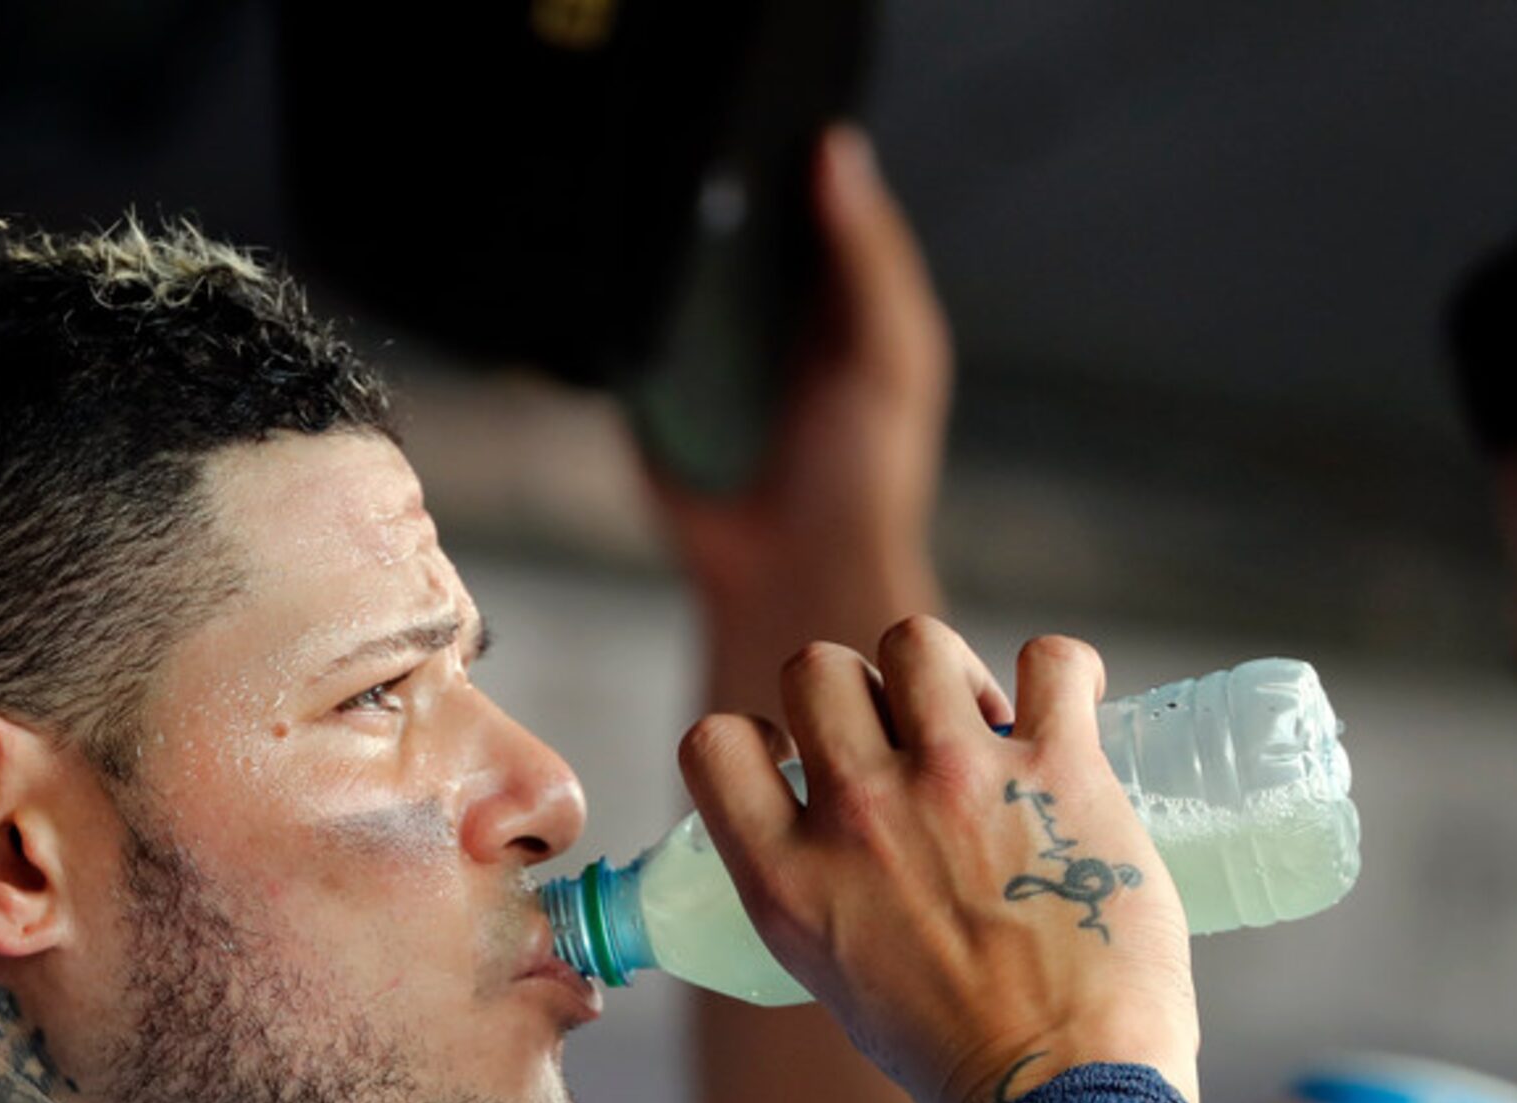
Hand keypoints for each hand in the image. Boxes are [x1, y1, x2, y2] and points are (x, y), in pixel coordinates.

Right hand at [651, 124, 952, 693]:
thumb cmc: (866, 472)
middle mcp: (772, 316)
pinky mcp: (657, 393)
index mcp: (839, 297)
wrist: (789, 571)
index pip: (813, 198)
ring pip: (677, 274)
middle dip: (720, 195)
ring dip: (666, 249)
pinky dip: (626, 311)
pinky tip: (626, 283)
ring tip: (662, 209)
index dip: (796, 154)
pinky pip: (632, 334)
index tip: (772, 117)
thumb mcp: (890, 351)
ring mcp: (709, 354)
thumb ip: (869, 256)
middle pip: (736, 225)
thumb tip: (835, 149)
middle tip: (704, 156)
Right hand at [679, 618, 1197, 1102]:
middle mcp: (859, 816)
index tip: (805, 758)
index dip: (761, 733)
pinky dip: (1062, 670)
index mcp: (789, 877)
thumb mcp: (837, 980)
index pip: (716, 743)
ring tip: (986, 721)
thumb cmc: (958, 1061)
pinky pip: (1051, 659)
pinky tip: (1071, 702)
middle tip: (909, 741)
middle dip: (859, 689)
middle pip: (817, 667)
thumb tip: (854, 849)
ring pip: (917, 641)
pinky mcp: (1060, 771)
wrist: (1061, 1101)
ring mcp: (958, 783)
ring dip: (948, 670)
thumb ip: (826, 898)